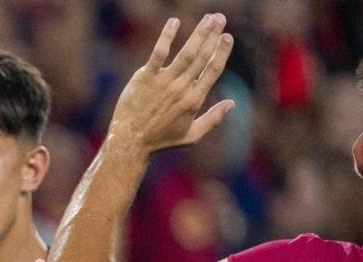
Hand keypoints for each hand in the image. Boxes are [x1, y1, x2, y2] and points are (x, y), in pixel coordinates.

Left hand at [109, 14, 235, 154]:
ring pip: (186, 53)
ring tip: (209, 18)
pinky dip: (167, 37)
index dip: (222, 52)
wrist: (129, 142)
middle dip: (213, 36)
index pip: (213, 70)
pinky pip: (159, 53)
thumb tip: (233, 103)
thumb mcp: (191, 135)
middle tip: (220, 18)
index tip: (227, 37)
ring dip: (199, 33)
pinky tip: (174, 22)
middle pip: (202, 57)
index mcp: (194, 100)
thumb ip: (213, 119)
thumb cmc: (160, 140)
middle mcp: (181, 88)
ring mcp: (164, 82)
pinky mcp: (145, 78)